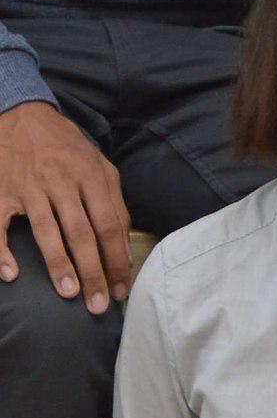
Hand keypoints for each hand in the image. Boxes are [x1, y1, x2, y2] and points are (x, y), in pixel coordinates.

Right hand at [0, 101, 130, 312]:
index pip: (109, 225)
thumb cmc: (65, 147)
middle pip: (81, 232)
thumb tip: (124, 241)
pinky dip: (2, 250)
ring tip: (69, 293)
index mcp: (89, 175)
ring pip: (46, 230)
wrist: (20, 113)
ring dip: (59, 264)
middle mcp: (60, 180)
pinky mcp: (0, 190)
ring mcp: (29, 186)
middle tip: (98, 305)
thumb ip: (114, 200)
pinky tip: (11, 274)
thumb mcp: (98, 164)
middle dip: (93, 271)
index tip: (120, 289)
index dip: (117, 260)